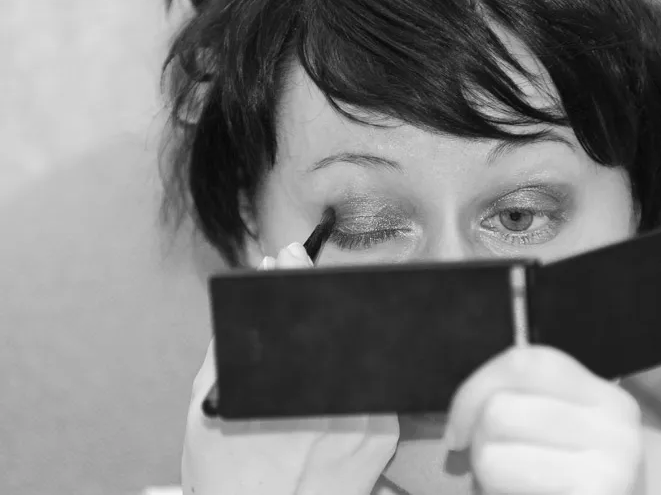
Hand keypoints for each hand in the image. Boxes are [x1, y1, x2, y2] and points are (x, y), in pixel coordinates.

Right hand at [181, 243, 399, 494]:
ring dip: (339, 346)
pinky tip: (332, 393)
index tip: (292, 256)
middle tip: (302, 302)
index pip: (297, 305)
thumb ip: (226, 351)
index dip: (296, 272)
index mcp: (282, 381)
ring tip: (309, 364)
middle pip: (337, 325)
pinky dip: (356, 382)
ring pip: (359, 356)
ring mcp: (365, 414)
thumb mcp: (207, 408)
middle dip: (318, 306)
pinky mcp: (384, 434)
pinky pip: (374, 390)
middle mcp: (330, 394)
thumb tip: (246, 305)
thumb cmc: (230, 479)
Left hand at [445, 346, 643, 494]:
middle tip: (486, 470)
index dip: (475, 388)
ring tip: (511, 489)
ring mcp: (608, 473)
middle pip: (499, 410)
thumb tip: (459, 429)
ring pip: (490, 458)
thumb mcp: (564, 436)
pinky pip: (500, 493)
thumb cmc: (578, 485)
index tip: (458, 429)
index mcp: (606, 398)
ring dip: (484, 480)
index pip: (525, 362)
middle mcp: (615, 429)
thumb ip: (523, 410)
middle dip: (476, 442)